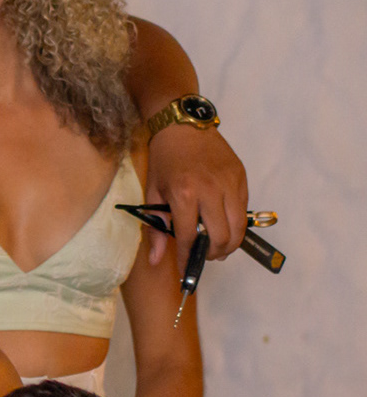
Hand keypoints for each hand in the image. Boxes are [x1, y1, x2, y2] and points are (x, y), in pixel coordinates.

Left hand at [145, 124, 248, 262]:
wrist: (183, 126)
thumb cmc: (164, 159)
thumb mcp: (153, 192)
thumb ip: (156, 228)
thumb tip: (155, 260)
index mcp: (184, 194)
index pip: (191, 238)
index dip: (189, 259)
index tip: (186, 270)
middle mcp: (210, 190)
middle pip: (222, 237)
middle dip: (214, 254)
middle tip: (205, 256)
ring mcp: (230, 184)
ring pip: (239, 227)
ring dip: (230, 243)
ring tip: (217, 246)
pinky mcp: (242, 178)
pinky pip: (244, 210)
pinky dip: (236, 224)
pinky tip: (224, 226)